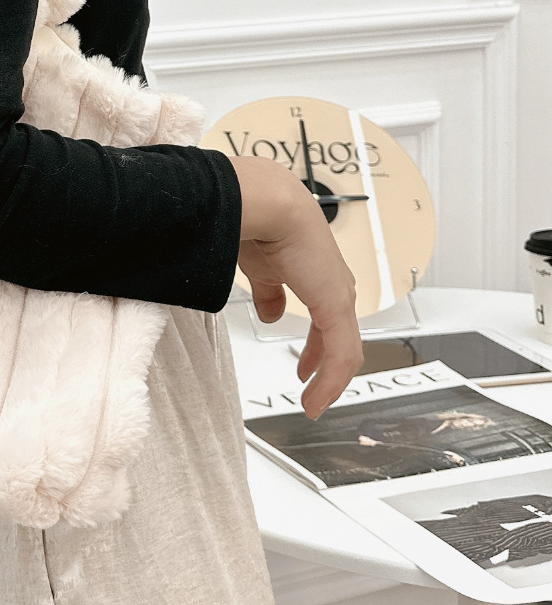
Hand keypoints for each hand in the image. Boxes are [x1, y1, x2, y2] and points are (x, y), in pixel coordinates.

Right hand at [229, 155, 362, 418]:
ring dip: (329, 379)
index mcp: (318, 274)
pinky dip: (329, 381)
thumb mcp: (262, 268)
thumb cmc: (259, 221)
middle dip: (325, 365)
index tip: (305, 366)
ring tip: (314, 402)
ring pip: (344, 351)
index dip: (317, 347)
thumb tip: (272, 313)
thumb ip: (270, 292)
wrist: (265, 203)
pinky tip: (315, 398)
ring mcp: (339, 297)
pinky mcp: (336, 307)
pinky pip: (341, 354)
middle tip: (312, 387)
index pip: (328, 320)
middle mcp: (335, 286)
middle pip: (340, 338)